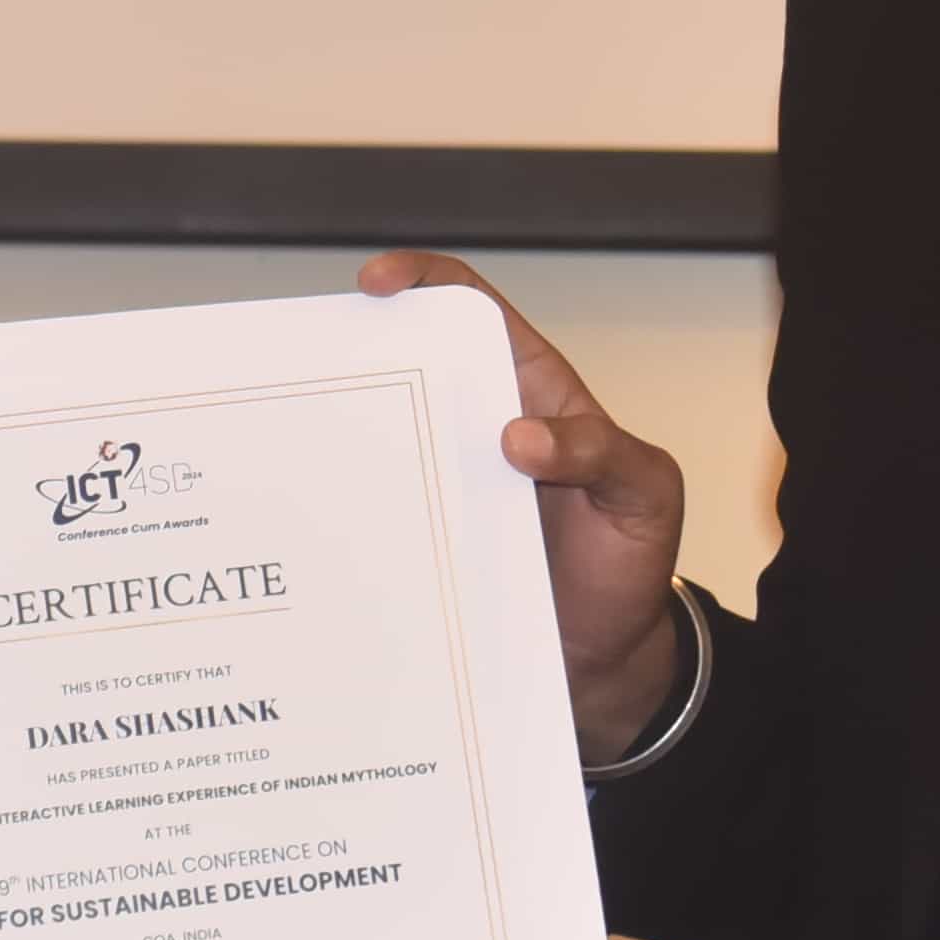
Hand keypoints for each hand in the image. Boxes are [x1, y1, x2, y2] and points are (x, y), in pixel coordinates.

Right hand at [359, 253, 691, 758]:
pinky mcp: (428, 538)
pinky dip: (347, 512)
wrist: (613, 659)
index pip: (473, 310)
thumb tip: (517, 437)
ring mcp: (447, 484)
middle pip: (407, 367)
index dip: (424, 280)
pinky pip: (381, 512)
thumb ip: (600, 453)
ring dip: (342, 436)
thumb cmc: (633, 561)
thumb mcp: (644, 496)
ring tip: (295, 445)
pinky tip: (317, 524)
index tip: (376, 285)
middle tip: (310, 372)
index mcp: (532, 391)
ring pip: (383, 438)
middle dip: (353, 355)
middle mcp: (479, 428)